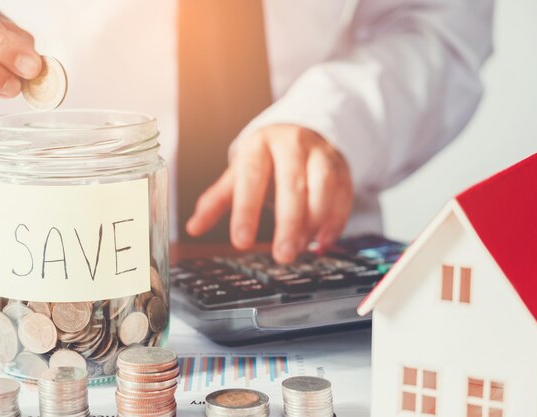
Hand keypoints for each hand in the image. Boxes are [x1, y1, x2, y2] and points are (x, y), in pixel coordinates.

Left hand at [186, 125, 353, 263]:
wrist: (300, 130)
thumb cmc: (265, 158)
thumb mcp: (237, 174)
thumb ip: (217, 201)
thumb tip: (193, 227)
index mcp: (258, 145)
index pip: (251, 178)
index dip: (246, 211)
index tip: (241, 242)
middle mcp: (292, 144)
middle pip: (292, 183)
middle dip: (288, 222)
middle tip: (282, 255)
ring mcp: (319, 153)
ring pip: (323, 185)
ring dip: (314, 220)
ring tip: (302, 248)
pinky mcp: (341, 166)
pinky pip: (343, 192)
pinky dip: (336, 219)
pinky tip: (323, 241)